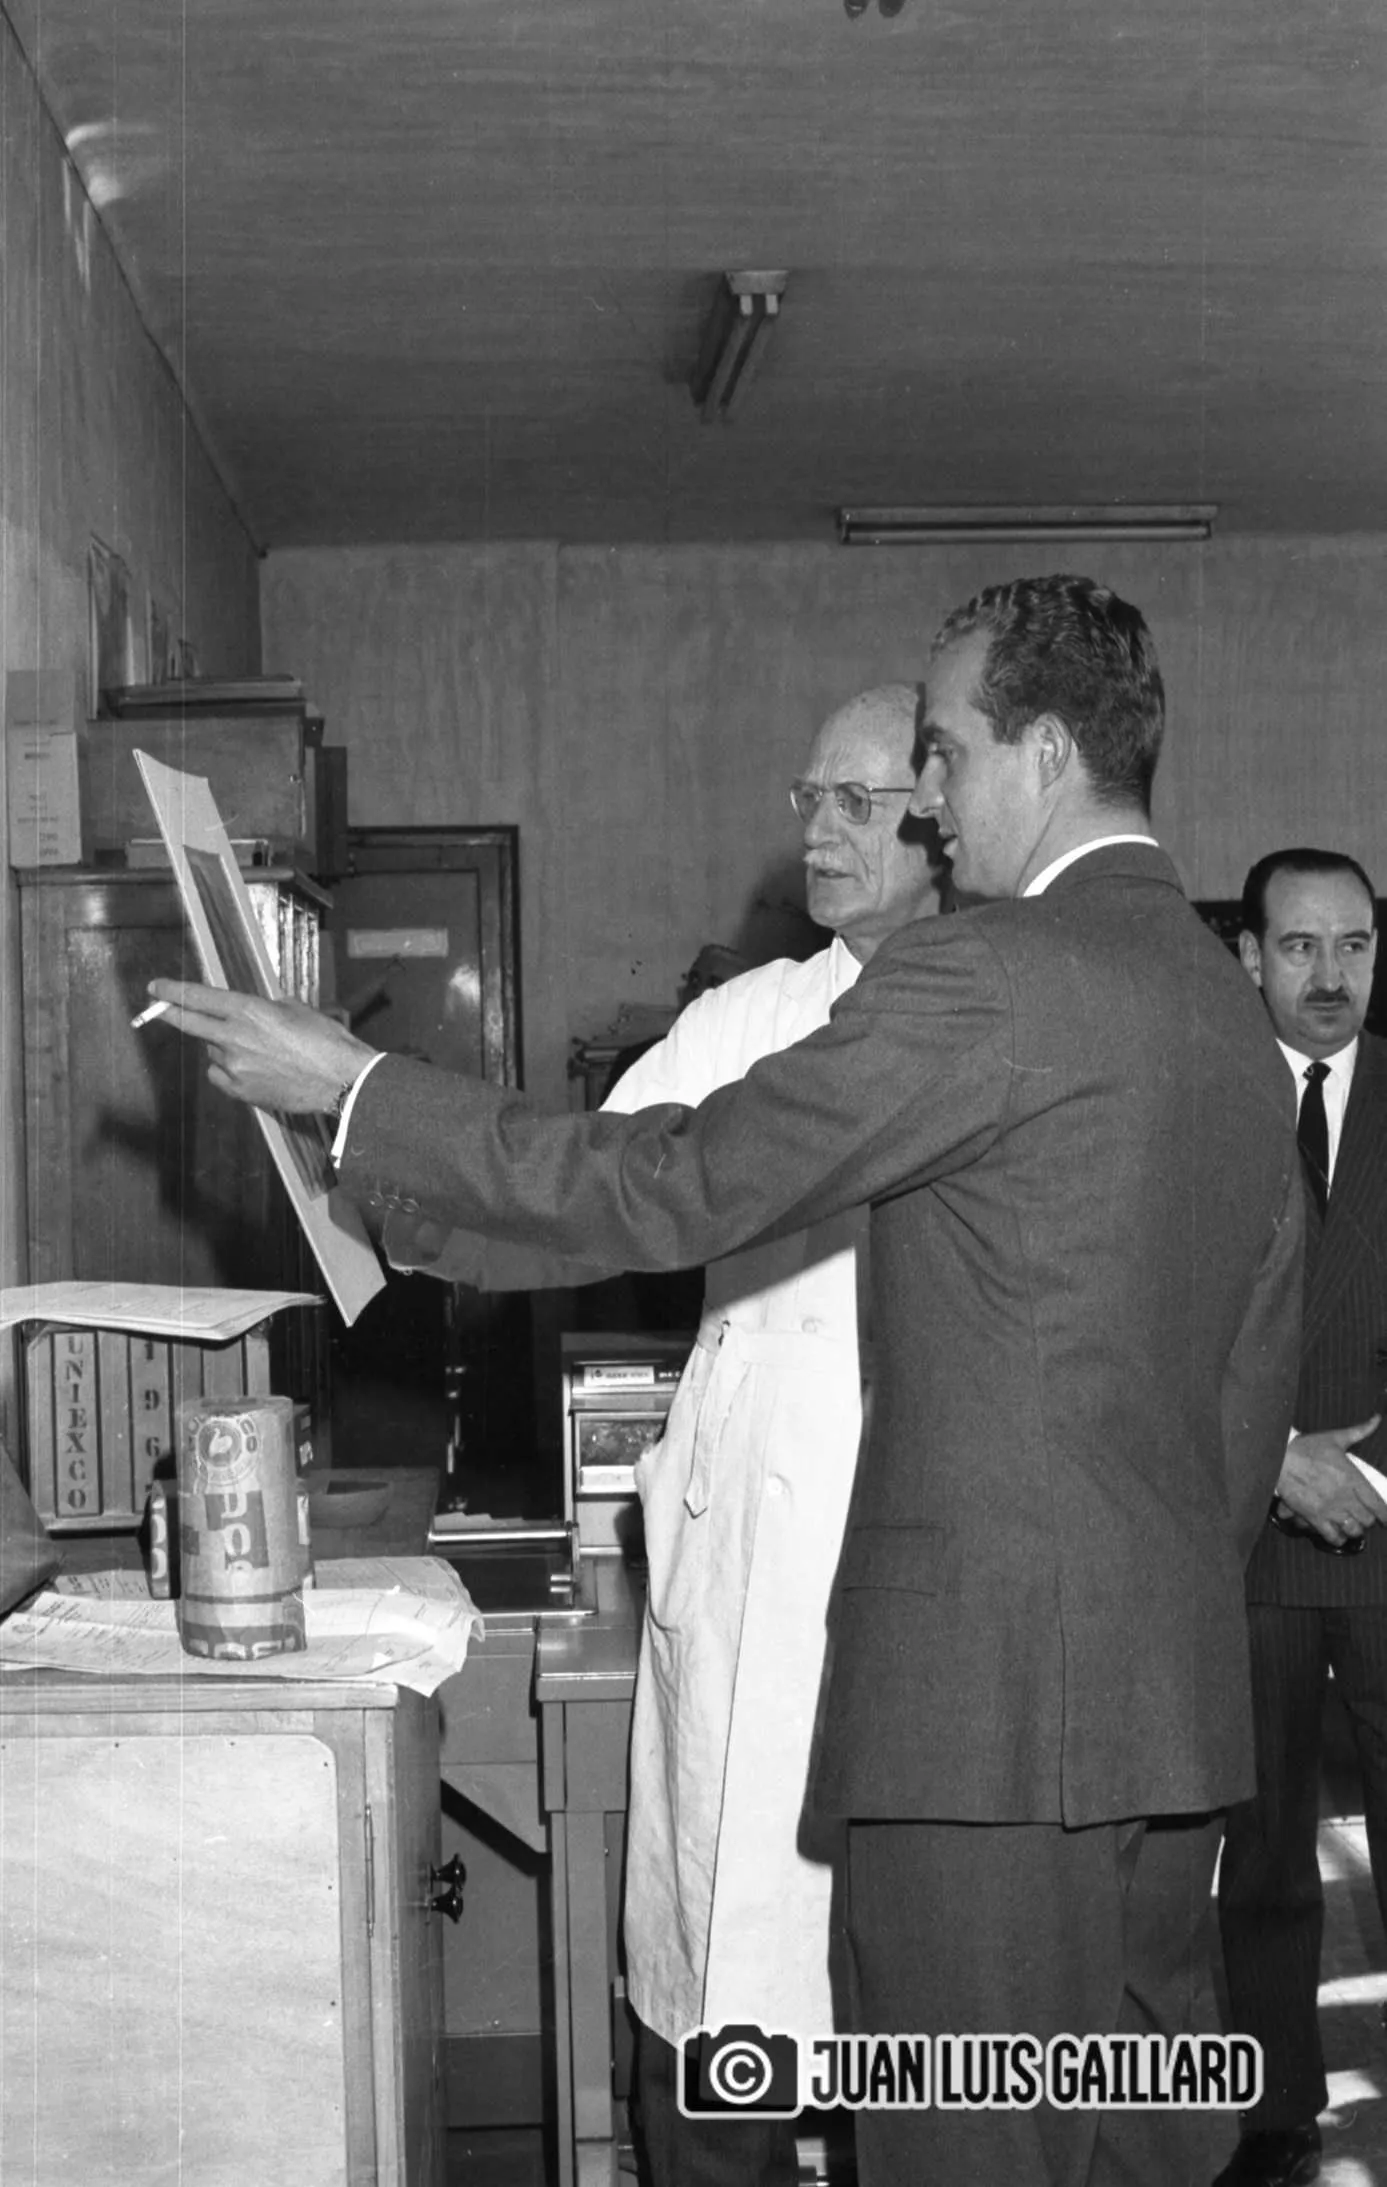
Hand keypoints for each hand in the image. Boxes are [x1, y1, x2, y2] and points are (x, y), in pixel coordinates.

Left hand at [147, 979, 378, 1114]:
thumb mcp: (297, 1010)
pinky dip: (229, 1070)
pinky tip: (253, 1070)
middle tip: (156, 1008)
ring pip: (214, 1051)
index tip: (156, 987)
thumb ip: (268, 1008)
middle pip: (189, 1023)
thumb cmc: (326, 1042)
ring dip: (224, 1047)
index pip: (199, 997)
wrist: (342, 1081)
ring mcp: (235, 1066)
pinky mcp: (241, 1090)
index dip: (173, 991)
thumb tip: (258, 1009)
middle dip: (169, 1013)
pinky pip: (221, 1075)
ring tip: (258, 1052)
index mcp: (248, 1010)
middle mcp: (234, 1036)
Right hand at [1275, 1416, 1386, 1546]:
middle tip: (1363, 1516)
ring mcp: (1330, 1509)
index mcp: (1353, 1479)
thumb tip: (1376, 1419)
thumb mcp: (1335, 1438)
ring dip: (1354, 1529)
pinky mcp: (1314, 1518)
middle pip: (1367, 1520)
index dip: (1385, 1515)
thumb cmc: (1306, 1448)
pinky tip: (1337, 1533)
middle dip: (1367, 1520)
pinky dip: (1338, 1538)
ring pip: (1353, 1530)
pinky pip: (1333, 1537)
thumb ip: (1359, 1431)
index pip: (1378, 1504)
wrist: (1279, 1459)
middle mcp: (1345, 1497)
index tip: (1386, 1519)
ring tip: (1351, 1524)